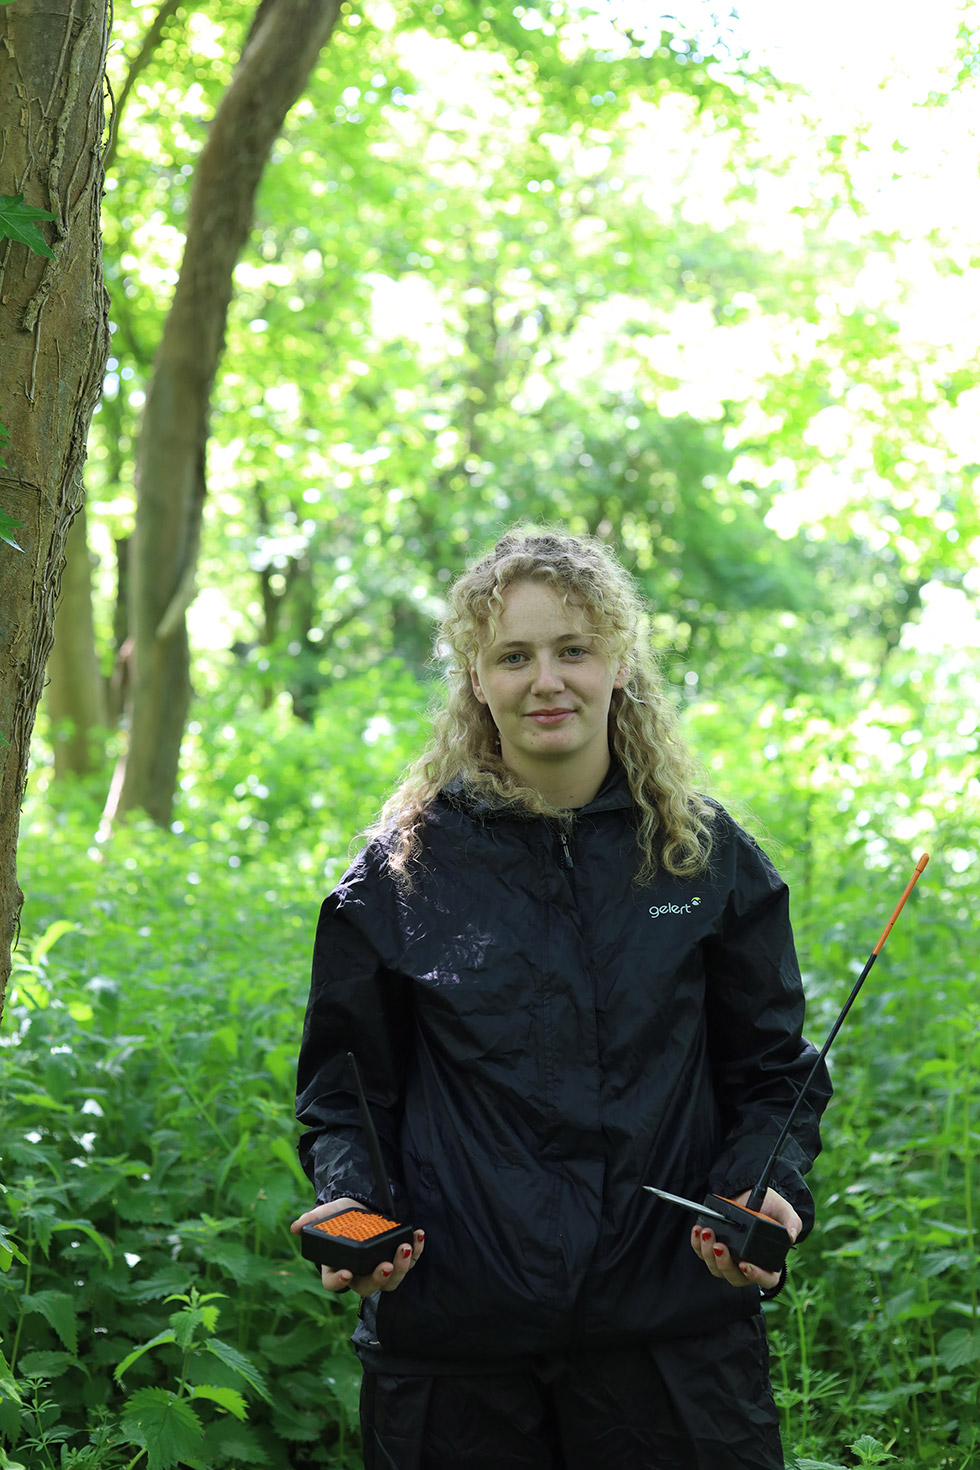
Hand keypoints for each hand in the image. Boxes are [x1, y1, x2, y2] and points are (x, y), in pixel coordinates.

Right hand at [290, 1197, 424, 1296]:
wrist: (361, 1206)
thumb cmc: (341, 1216)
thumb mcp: (328, 1214)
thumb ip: (313, 1219)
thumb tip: (296, 1227)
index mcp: (336, 1267)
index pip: (333, 1283)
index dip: (338, 1281)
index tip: (346, 1273)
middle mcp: (359, 1274)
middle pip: (368, 1287)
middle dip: (378, 1278)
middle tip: (385, 1266)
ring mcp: (379, 1268)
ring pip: (391, 1281)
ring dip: (401, 1267)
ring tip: (405, 1247)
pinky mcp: (397, 1257)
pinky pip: (409, 1262)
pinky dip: (416, 1251)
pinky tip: (417, 1236)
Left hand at [690, 1186, 800, 1290]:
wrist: (749, 1195)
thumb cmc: (770, 1207)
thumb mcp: (784, 1210)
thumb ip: (792, 1222)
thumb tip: (791, 1236)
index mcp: (769, 1263)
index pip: (766, 1280)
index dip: (755, 1276)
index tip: (744, 1264)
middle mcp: (749, 1266)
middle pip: (735, 1277)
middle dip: (724, 1264)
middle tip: (719, 1246)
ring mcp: (730, 1260)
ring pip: (717, 1269)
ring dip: (708, 1254)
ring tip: (707, 1232)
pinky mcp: (714, 1250)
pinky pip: (703, 1254)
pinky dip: (697, 1244)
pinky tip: (698, 1230)